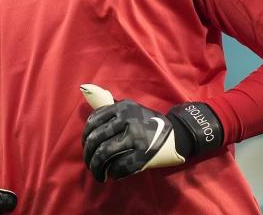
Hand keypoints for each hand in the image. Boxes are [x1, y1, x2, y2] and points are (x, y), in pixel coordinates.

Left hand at [80, 84, 222, 181]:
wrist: (177, 134)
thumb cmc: (147, 122)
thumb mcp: (129, 108)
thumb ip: (108, 103)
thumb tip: (85, 89)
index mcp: (122, 107)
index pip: (93, 121)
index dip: (86, 136)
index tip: (87, 145)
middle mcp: (128, 120)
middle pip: (96, 140)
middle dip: (89, 155)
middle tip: (90, 163)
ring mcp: (136, 138)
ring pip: (104, 154)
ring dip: (96, 167)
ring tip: (98, 174)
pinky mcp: (143, 155)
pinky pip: (120, 166)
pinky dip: (113, 172)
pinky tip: (113, 174)